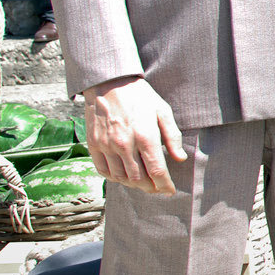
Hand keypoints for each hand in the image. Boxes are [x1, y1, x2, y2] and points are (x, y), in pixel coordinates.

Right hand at [82, 76, 187, 193]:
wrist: (109, 84)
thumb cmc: (140, 97)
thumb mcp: (163, 111)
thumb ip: (173, 136)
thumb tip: (180, 159)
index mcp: (145, 136)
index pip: (157, 170)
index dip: (164, 185)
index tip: (170, 190)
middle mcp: (125, 144)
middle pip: (139, 178)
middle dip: (151, 188)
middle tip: (158, 189)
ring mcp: (107, 146)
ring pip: (121, 177)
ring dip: (134, 185)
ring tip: (143, 184)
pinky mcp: (94, 145)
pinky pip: (103, 171)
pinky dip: (115, 178)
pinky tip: (123, 177)